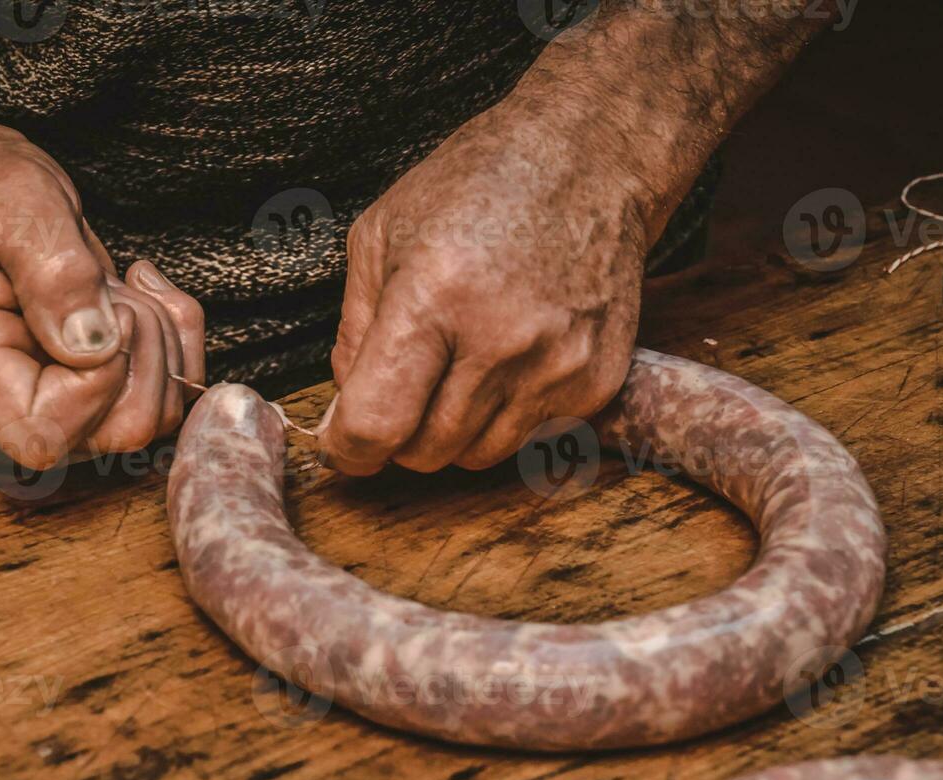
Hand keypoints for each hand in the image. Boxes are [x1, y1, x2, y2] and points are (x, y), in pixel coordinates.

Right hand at [0, 122, 203, 468]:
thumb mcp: (11, 207)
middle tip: (113, 287)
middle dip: (145, 349)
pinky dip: (182, 331)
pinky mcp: (108, 380)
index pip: (49, 435)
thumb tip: (94, 346)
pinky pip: (175, 385)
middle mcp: (22, 399)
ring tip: (119, 283)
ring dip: (163, 336)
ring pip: (157, 413)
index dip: (100, 380)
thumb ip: (51, 273)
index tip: (104, 304)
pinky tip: (142, 285)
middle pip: (120, 433)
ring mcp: (70, 397)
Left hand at [319, 101, 651, 475]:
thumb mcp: (382, 234)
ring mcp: (556, 367)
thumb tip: (347, 410)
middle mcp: (500, 341)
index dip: (350, 449)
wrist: (591, 160)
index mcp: (433, 297)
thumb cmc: (477, 187)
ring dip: (453, 430)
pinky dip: (505, 416)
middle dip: (400, 434)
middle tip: (406, 388)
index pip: (378, 423)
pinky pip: (527, 439)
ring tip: (459, 365)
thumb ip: (353, 331)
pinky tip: (509, 360)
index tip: (347, 443)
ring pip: (476, 457)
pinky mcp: (595, 382)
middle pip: (424, 452)